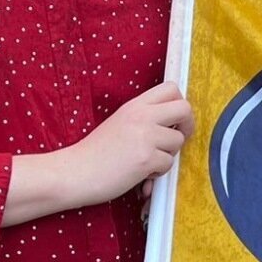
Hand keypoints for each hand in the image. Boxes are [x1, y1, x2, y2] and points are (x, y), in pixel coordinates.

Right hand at [62, 82, 193, 205]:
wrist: (75, 171)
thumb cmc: (96, 153)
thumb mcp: (121, 122)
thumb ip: (145, 118)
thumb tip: (175, 124)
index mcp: (135, 105)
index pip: (171, 88)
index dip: (179, 104)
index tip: (174, 121)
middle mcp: (142, 116)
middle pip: (184, 108)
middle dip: (187, 126)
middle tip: (175, 138)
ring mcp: (144, 136)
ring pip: (178, 141)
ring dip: (167, 155)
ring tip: (146, 162)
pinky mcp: (145, 158)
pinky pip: (168, 164)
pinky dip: (157, 173)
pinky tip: (139, 174)